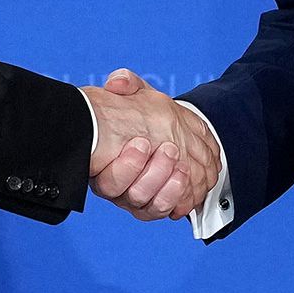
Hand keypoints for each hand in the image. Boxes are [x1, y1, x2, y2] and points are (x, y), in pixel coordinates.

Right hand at [85, 69, 221, 221]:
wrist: (155, 126)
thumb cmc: (138, 112)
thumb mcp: (134, 94)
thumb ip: (126, 85)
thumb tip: (118, 82)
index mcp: (107, 161)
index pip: (109, 179)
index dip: (126, 166)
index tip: (142, 143)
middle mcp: (120, 184)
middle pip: (134, 194)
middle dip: (155, 173)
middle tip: (169, 149)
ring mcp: (137, 196)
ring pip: (151, 205)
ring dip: (170, 187)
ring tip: (182, 168)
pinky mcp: (155, 204)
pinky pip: (166, 210)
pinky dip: (179, 200)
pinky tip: (186, 182)